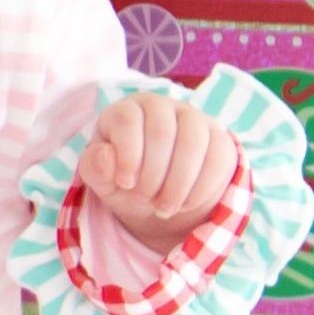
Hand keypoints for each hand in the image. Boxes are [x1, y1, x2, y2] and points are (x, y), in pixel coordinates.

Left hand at [79, 93, 238, 250]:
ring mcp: (193, 119)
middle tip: (145, 201)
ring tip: (164, 207)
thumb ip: (95, 166)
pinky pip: (217, 157)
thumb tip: (106, 155)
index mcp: (126, 109)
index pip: (128, 119)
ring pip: (192, 142)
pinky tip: (185, 204)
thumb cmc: (125, 181)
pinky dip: (201, 188)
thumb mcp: (102, 179)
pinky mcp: (218, 138)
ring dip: (178, 183)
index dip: (127, 154)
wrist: (161, 198)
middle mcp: (161, 107)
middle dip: (153, 175)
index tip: (125, 184)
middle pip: (161, 132)